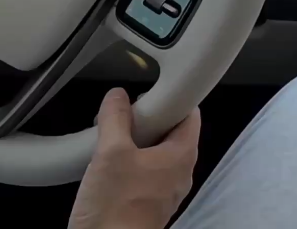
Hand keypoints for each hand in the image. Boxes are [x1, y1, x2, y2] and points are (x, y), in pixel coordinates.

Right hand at [68, 88, 201, 228]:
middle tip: (123, 114)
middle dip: (147, 120)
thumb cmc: (115, 205)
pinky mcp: (147, 205)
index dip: (172, 97)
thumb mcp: (111, 152)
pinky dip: (128, 164)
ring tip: (110, 137)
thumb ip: (115, 118)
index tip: (149, 92)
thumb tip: (118, 95)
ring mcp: (165, 191)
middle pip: (170, 133)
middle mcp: (180, 173)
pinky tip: (107, 164)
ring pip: (155, 154)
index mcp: (182, 155)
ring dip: (134, 142)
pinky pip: (144, 174)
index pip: (190, 114)